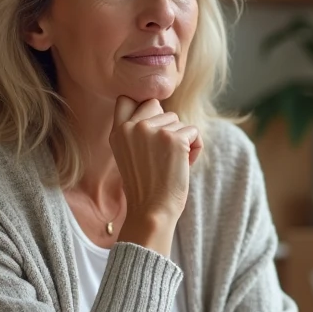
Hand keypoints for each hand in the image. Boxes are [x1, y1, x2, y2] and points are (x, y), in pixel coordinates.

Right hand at [110, 96, 202, 254]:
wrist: (152, 211)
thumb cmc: (145, 186)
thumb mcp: (128, 154)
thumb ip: (135, 130)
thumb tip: (156, 105)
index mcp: (117, 131)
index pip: (127, 99)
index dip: (143, 109)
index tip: (149, 129)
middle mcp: (132, 127)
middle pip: (159, 107)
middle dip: (166, 127)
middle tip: (162, 154)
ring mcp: (153, 131)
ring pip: (178, 121)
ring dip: (181, 140)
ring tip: (171, 164)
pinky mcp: (174, 139)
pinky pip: (194, 132)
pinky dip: (195, 148)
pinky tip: (184, 165)